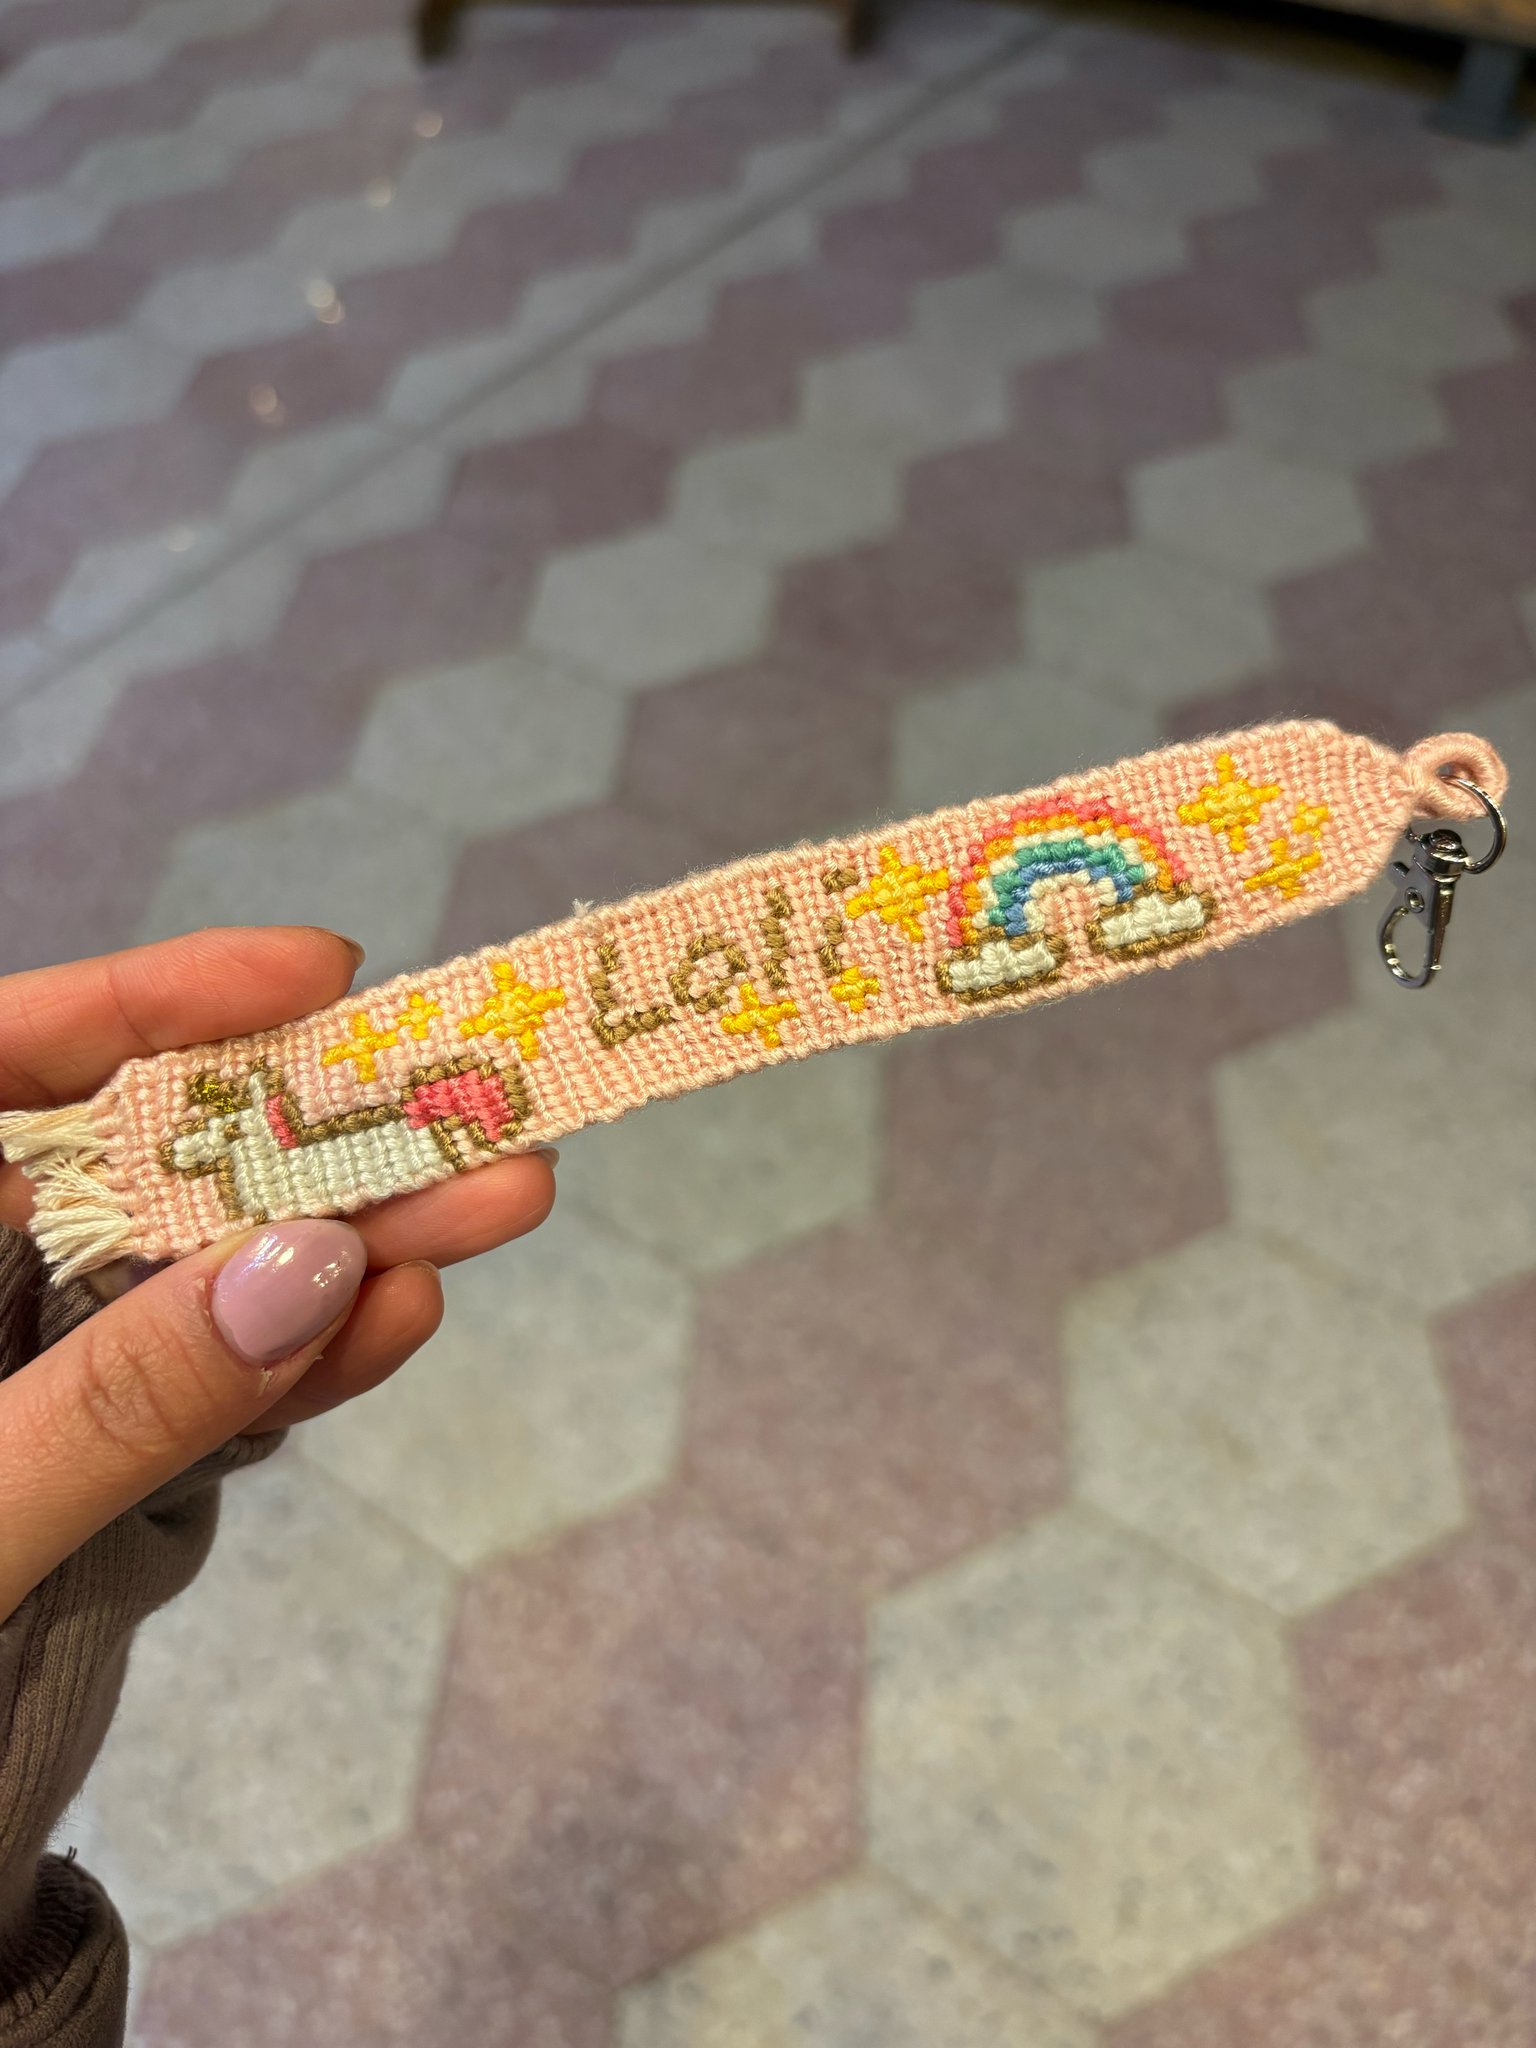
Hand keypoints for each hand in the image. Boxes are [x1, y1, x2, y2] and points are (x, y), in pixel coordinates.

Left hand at [0, 927, 554, 1621]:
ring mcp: (14, 1363)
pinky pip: (192, 1387)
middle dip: (313, 1141)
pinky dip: (292, 1363)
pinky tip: (396, 1323)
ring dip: (344, 1249)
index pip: (0, 1063)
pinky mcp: (69, 1447)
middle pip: (135, 1164)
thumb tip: (304, 1264)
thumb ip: (111, 1401)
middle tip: (475, 1115)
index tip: (317, 976)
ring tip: (488, 1214)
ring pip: (190, 1275)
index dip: (158, 1002)